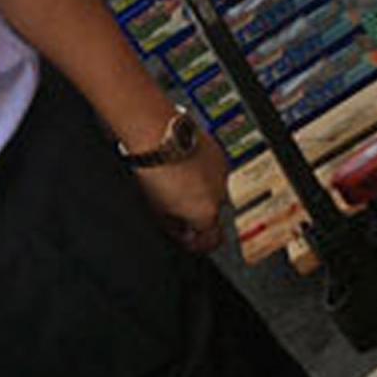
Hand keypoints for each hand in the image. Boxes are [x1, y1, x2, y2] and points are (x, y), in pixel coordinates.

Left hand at [131, 129, 232, 252]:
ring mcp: (222, 173)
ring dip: (200, 191)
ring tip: (176, 182)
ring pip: (214, 191)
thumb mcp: (157, 209)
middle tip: (175, 207)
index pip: (212, 240)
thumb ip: (174, 226)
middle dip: (196, 213)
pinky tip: (184, 166)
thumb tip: (182, 232)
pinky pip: (214, 171)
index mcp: (206, 213)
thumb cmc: (153, 168)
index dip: (197, 243)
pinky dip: (202, 173)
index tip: (187, 238)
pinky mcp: (220, 153)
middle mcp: (220, 195)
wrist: (158, 133)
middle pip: (212, 213)